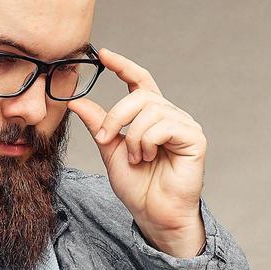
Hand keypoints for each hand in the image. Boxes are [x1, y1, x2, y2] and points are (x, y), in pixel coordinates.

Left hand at [65, 48, 206, 255]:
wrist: (154, 214)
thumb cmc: (138, 187)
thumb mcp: (110, 151)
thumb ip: (99, 125)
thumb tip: (76, 101)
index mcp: (151, 116)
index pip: (139, 80)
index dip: (123, 65)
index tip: (103, 54)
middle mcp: (170, 115)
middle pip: (139, 95)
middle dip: (116, 116)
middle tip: (106, 138)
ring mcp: (184, 125)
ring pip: (149, 110)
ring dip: (132, 136)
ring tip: (135, 158)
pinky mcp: (194, 138)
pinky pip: (163, 125)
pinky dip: (147, 142)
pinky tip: (149, 158)